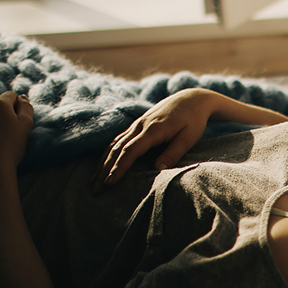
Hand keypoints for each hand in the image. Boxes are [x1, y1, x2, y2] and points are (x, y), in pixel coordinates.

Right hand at [94, 89, 218, 189]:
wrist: (192, 99)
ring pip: (113, 144)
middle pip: (116, 149)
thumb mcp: (189, 138)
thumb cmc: (194, 120)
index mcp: (153, 129)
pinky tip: (101, 164)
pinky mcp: (137, 124)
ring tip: (93, 181)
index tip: (110, 183)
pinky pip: (117, 140)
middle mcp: (140, 125)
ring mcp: (137, 124)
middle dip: (104, 170)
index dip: (119, 167)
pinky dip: (107, 153)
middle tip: (95, 189)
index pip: (131, 150)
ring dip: (102, 163)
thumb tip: (157, 170)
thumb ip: (173, 153)